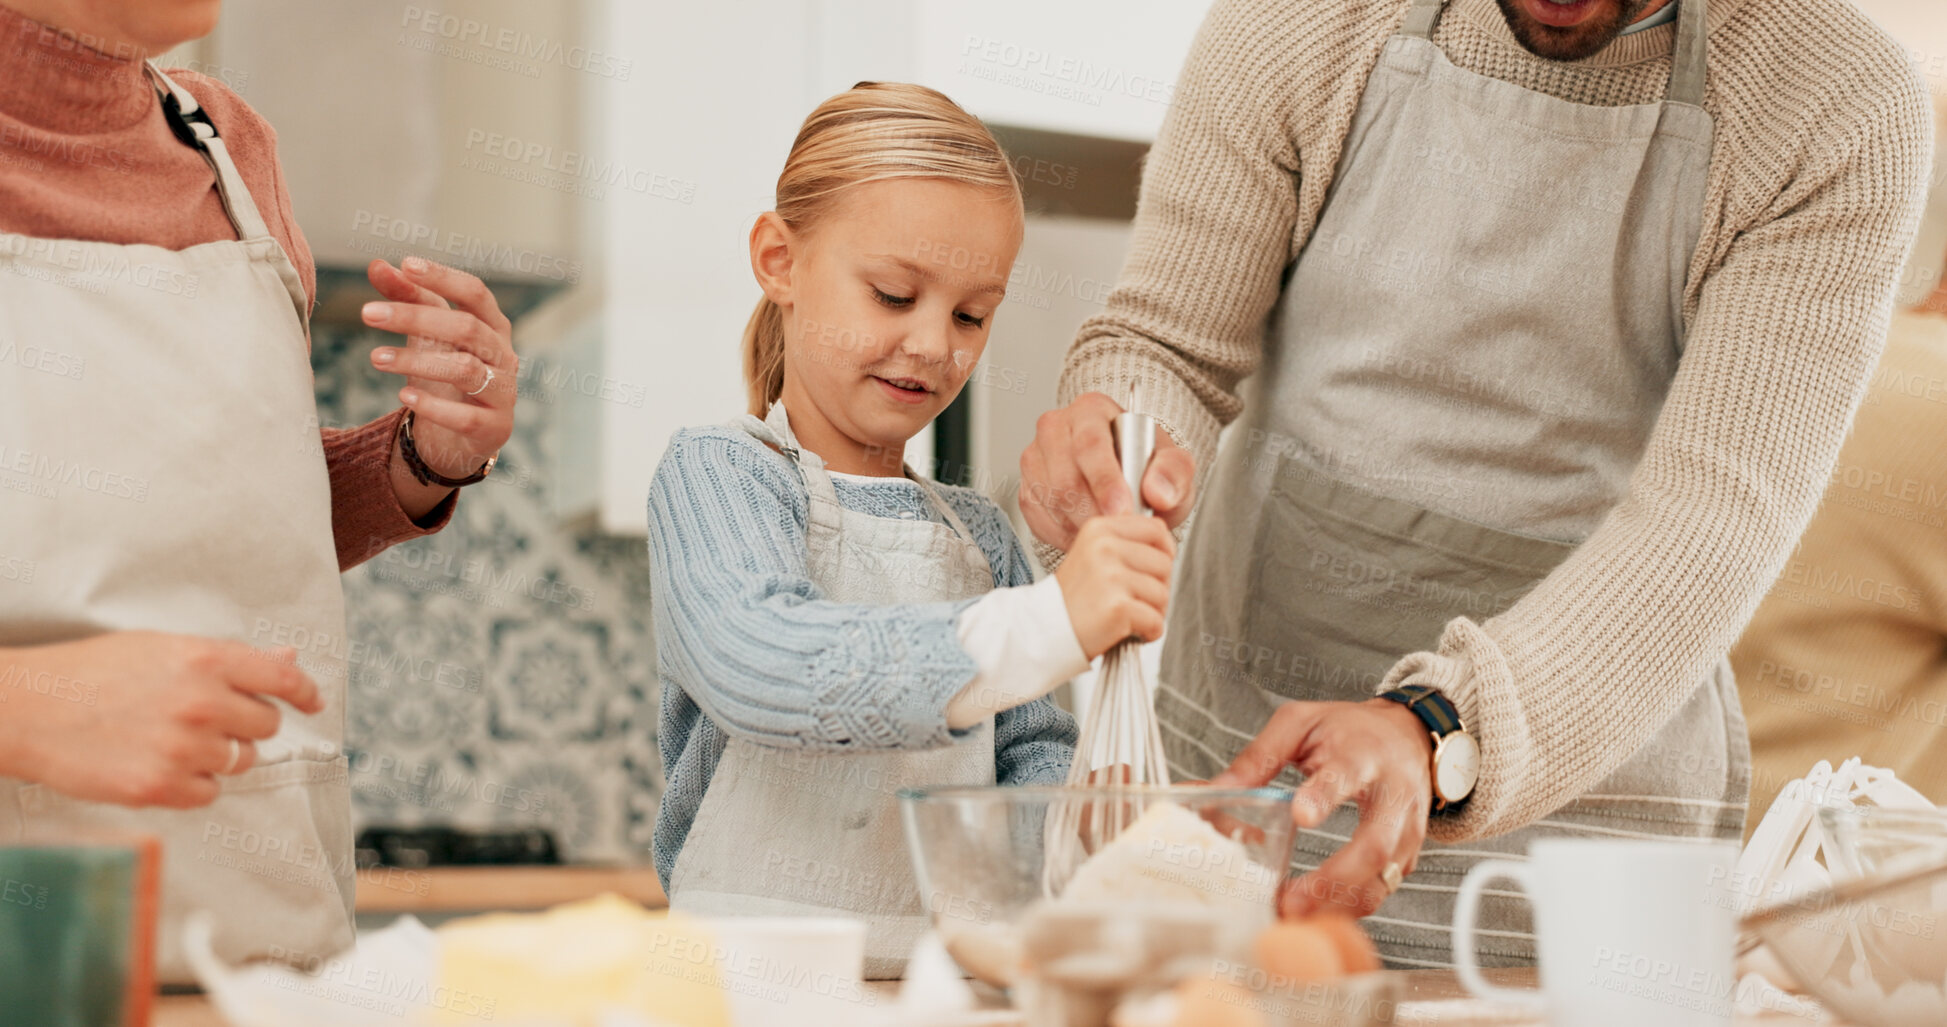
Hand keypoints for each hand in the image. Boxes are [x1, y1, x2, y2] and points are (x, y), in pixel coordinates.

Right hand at [0, 632, 323, 807]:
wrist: (25, 708)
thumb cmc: (93, 672)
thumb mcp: (163, 648)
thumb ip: (229, 659)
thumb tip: (288, 660)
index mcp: (205, 659)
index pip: (283, 679)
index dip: (304, 692)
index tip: (312, 703)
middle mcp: (202, 702)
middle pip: (265, 726)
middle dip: (242, 724)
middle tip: (199, 718)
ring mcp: (182, 748)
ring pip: (239, 761)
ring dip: (215, 755)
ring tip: (168, 738)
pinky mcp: (160, 787)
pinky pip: (209, 793)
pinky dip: (192, 785)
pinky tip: (157, 763)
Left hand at [364, 258, 516, 481]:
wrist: (460, 436)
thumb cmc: (446, 375)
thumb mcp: (427, 334)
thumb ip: (408, 298)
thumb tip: (377, 265)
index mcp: (493, 325)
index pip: (475, 293)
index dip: (444, 277)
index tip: (406, 265)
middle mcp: (504, 355)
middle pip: (467, 328)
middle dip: (415, 317)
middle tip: (367, 313)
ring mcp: (504, 392)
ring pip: (466, 370)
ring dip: (416, 362)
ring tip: (375, 357)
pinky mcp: (496, 427)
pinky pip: (467, 417)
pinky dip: (434, 406)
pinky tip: (404, 396)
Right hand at [1020, 392, 1196, 550]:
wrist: (1130, 488)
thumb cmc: (1147, 472)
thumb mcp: (1175, 468)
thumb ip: (1174, 474)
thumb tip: (1158, 492)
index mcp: (1092, 410)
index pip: (1090, 443)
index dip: (1104, 479)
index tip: (1121, 508)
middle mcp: (1056, 428)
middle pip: (1063, 475)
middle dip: (1092, 510)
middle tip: (1118, 530)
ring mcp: (1036, 457)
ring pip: (1050, 499)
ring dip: (1080, 524)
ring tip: (1109, 530)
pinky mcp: (1027, 487)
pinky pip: (1038, 516)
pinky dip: (1064, 532)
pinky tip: (1087, 531)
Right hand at [1053, 514, 1174, 658]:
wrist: (1044, 631)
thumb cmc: (1073, 600)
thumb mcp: (1093, 555)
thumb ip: (1125, 543)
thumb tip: (1163, 538)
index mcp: (1099, 529)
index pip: (1156, 529)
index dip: (1163, 553)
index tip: (1151, 570)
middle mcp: (1104, 547)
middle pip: (1164, 563)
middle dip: (1157, 587)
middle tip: (1133, 599)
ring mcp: (1110, 576)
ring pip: (1162, 594)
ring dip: (1152, 612)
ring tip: (1127, 616)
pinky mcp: (1117, 607)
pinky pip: (1156, 621)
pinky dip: (1148, 632)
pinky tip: (1128, 630)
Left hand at [1211, 699, 1433, 917]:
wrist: (1409, 737)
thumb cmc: (1350, 729)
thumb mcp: (1301, 724)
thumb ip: (1260, 755)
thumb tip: (1218, 789)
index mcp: (1362, 755)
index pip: (1346, 775)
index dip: (1325, 796)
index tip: (1300, 815)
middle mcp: (1393, 796)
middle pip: (1374, 845)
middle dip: (1333, 877)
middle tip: (1291, 899)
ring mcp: (1406, 831)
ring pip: (1380, 879)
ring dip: (1337, 904)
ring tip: (1293, 915)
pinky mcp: (1407, 856)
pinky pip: (1380, 891)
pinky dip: (1347, 908)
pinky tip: (1315, 915)